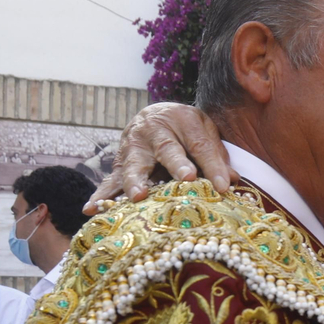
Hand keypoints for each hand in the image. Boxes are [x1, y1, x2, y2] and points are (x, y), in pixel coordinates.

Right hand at [86, 102, 231, 212]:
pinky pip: (110, 179)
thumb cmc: (186, 130)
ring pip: (135, 163)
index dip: (214, 166)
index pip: (201, 145)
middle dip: (176, 164)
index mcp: (182, 120)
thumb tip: (232, 181)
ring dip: (136, 180)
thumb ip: (216, 156)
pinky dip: (101, 195)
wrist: (155, 114)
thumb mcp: (205, 133)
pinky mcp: (120, 162)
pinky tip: (91, 209)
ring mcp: (134, 146)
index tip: (223, 186)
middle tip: (186, 177)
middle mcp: (155, 130)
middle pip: (167, 148)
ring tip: (139, 195)